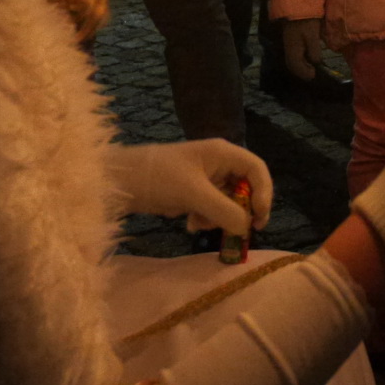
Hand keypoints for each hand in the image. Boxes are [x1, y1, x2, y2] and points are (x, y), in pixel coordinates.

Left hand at [109, 139, 273, 235]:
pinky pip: (212, 207)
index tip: (258, 218)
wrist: (121, 181)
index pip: (257, 170)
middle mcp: (218, 163)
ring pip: (228, 201)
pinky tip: (190, 223)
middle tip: (237, 232)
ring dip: (219, 217)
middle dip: (239, 211)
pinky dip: (206, 218)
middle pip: (245, 188)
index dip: (264, 194)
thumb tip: (246, 228)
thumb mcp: (194, 195)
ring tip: (199, 224)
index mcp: (223, 153)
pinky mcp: (194, 191)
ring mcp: (206, 177)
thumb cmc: (159, 178)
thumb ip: (224, 211)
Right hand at [282, 18, 323, 78]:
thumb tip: (316, 63)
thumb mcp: (313, 36)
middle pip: (292, 65)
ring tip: (312, 67)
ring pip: (292, 61)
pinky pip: (293, 55)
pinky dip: (300, 60)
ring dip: (301, 66)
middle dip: (302, 72)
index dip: (304, 73)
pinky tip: (308, 58)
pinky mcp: (291, 40)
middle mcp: (288, 49)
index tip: (314, 74)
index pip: (296, 66)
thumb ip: (314, 51)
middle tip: (313, 73)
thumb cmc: (307, 21)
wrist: (297, 6)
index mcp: (293, 49)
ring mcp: (288, 44)